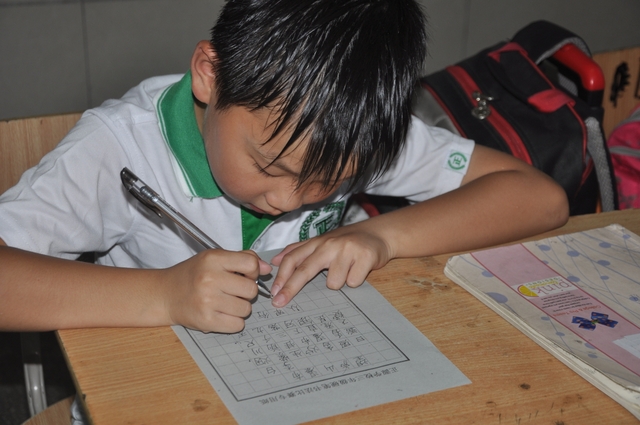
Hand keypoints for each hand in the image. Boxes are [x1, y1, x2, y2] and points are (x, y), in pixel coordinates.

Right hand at [161, 250, 271, 332]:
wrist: (165, 294)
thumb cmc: (193, 275)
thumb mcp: (214, 258)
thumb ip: (242, 259)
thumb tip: (267, 269)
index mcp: (213, 259)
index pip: (251, 264)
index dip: (253, 271)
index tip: (244, 275)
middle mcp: (210, 279)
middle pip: (251, 289)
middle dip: (246, 292)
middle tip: (232, 291)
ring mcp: (207, 301)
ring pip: (246, 309)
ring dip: (240, 308)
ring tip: (224, 302)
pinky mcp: (206, 321)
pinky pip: (237, 325)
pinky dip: (233, 321)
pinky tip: (221, 314)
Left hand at [269, 229, 391, 306]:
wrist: (378, 233)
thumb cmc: (347, 242)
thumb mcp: (322, 242)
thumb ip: (298, 250)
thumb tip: (274, 260)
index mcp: (317, 242)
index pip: (294, 258)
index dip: (281, 276)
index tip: (274, 293)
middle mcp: (329, 244)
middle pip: (305, 269)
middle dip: (290, 288)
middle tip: (279, 302)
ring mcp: (347, 249)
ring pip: (334, 283)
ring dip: (340, 281)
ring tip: (347, 270)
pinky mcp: (364, 256)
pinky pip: (353, 282)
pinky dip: (355, 280)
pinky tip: (359, 269)